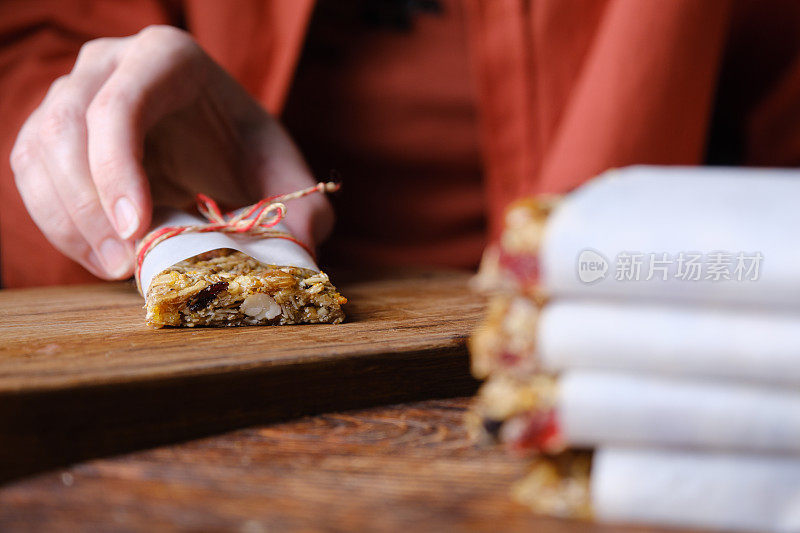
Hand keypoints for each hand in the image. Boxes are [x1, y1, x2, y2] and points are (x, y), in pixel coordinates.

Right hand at [10, 25, 331, 279]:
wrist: (215, 143)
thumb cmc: (244, 151)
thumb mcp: (282, 173)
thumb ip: (304, 207)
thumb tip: (301, 244)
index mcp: (166, 57)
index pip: (121, 103)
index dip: (118, 166)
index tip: (136, 228)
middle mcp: (108, 64)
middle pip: (68, 126)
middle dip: (89, 205)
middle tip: (125, 263)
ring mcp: (72, 93)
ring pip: (39, 152)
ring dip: (68, 220)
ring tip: (114, 267)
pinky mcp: (51, 131)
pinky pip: (31, 175)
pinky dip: (58, 223)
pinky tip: (98, 256)